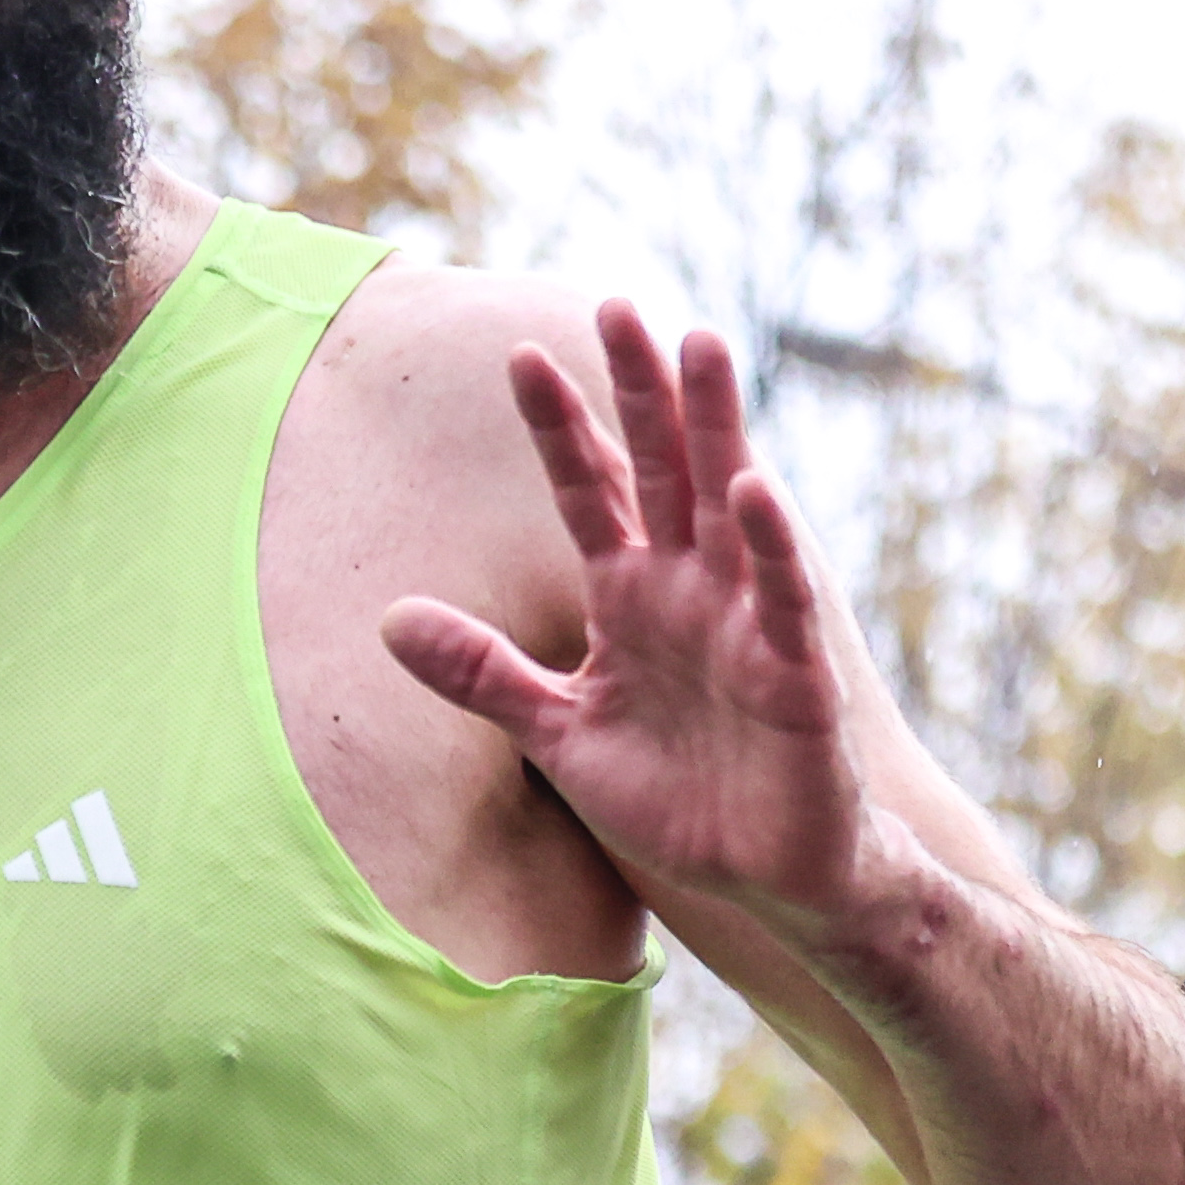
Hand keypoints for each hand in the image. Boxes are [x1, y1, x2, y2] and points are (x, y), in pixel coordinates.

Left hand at [381, 308, 874, 922]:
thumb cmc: (676, 804)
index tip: (519, 358)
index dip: (559, 429)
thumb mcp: (558, 735)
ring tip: (700, 344)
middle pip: (664, 469)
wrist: (767, 880)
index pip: (590, 493)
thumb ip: (483, 674)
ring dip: (717, 428)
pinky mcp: (795, 674)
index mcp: (630, 599)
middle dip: (642, 391)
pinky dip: (769, 545)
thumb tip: (388, 619)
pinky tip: (752, 487)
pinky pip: (780, 597)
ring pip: (729, 504)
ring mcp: (746, 624)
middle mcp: (690, 593)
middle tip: (619, 304)